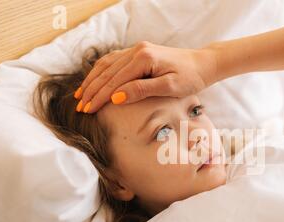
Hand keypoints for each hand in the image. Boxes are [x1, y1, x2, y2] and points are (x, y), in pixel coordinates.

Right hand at [75, 41, 217, 112]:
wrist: (203, 63)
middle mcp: (137, 50)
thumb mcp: (169, 87)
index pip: (115, 81)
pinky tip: (94, 80)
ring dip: (92, 80)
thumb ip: (142, 90)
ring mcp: (137, 49)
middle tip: (80, 108)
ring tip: (81, 95)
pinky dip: (101, 71)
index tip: (88, 110)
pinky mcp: (139, 52)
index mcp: (143, 58)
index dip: (100, 97)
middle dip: (92, 90)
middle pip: (107, 72)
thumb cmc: (190, 78)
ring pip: (107, 65)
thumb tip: (116, 98)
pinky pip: (114, 60)